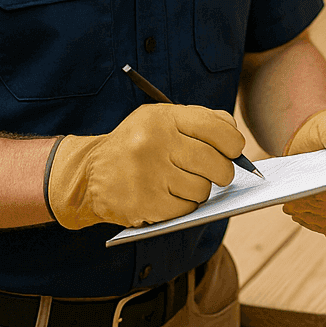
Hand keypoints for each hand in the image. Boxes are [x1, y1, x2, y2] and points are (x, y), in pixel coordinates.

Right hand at [47, 103, 245, 228]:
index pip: (217, 128)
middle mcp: (154, 143)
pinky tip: (169, 196)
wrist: (88, 172)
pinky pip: (186, 208)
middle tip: (217, 173)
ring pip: (203, 189)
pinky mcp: (145, 203)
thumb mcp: (161, 119)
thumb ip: (200, 121)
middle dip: (223, 171)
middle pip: (215, 163)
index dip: (233, 143)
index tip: (233, 150)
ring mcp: (148, 175)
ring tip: (183, 182)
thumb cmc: (137, 144)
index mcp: (163, 118)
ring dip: (200, 190)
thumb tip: (236, 140)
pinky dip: (185, 205)